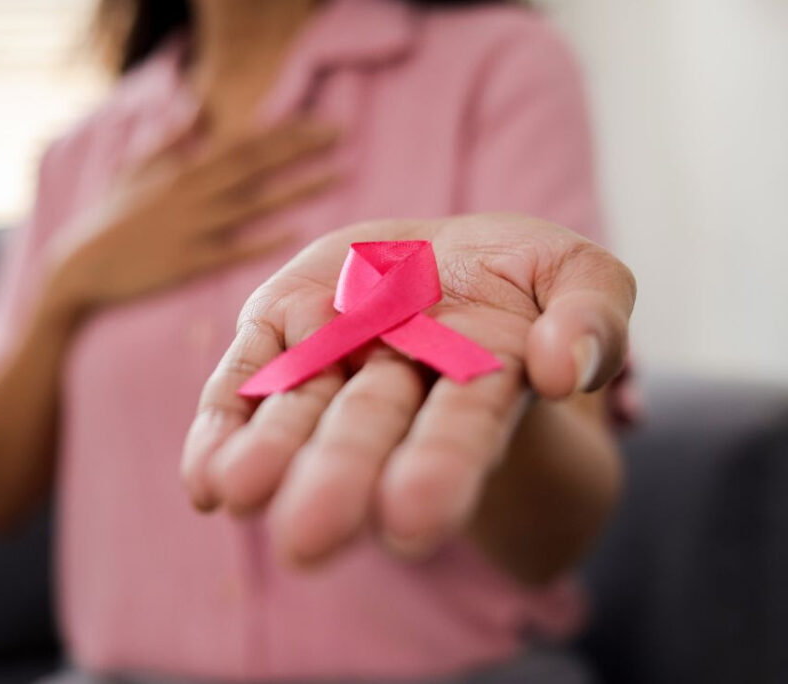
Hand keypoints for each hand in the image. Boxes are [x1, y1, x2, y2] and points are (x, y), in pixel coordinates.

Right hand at [47, 116, 339, 312]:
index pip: (242, 143)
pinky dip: (264, 239)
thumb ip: (171, 140)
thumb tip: (197, 107)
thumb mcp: (134, 170)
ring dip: (297, 188)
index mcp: (182, 170)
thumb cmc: (108, 220)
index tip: (319, 124)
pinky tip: (296, 231)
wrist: (78, 269)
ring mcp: (192, 229)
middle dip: (300, 148)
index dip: (283, 132)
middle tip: (342, 135)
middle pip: (256, 164)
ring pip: (254, 203)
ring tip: (338, 176)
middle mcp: (192, 194)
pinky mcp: (188, 263)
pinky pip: (234, 249)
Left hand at [182, 214, 634, 566]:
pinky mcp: (276, 333)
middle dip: (339, 478)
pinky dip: (222, 427)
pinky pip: (243, 380)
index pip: (460, 430)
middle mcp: (395, 386)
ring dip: (268, 454)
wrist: (438, 256)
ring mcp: (329, 360)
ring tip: (239, 493)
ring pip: (295, 411)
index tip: (411, 521)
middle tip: (307, 539)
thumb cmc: (517, 276)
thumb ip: (591, 314)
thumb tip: (562, 369)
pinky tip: (206, 479)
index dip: (439, 471)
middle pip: (366, 431)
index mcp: (478, 380)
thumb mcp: (578, 272)